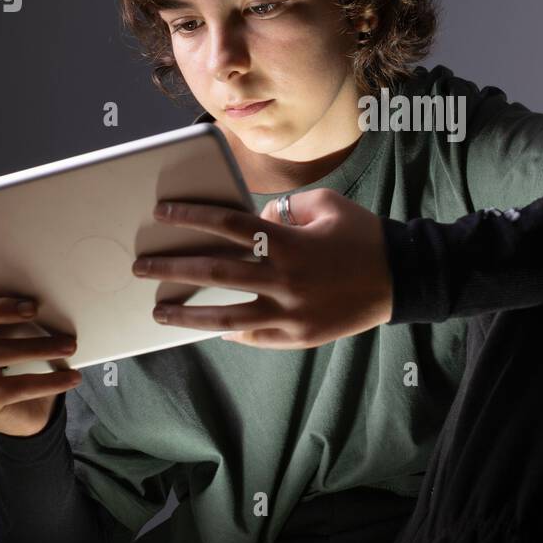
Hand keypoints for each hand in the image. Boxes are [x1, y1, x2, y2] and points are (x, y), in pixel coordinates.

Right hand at [0, 226, 82, 435]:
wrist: (29, 409)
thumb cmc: (27, 354)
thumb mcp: (28, 325)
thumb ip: (30, 300)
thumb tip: (55, 268)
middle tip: (35, 305)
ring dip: (37, 346)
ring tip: (71, 344)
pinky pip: (11, 387)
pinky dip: (46, 380)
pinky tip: (72, 376)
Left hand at [132, 189, 393, 348]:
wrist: (401, 277)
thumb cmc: (362, 234)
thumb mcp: (325, 205)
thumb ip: (283, 210)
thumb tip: (251, 221)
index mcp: (287, 241)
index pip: (226, 224)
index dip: (191, 216)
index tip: (162, 214)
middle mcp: (283, 278)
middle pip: (214, 270)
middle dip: (172, 266)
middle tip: (141, 266)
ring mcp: (289, 313)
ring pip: (225, 314)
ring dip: (187, 312)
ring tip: (158, 311)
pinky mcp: (298, 337)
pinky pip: (253, 336)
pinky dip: (229, 331)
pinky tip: (209, 327)